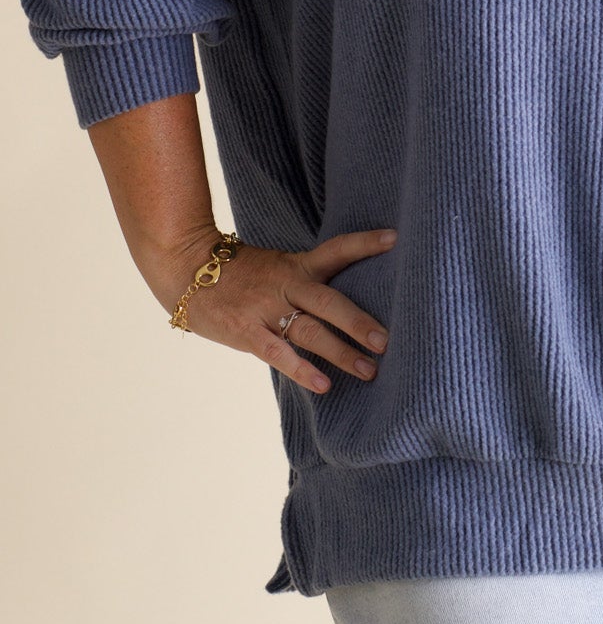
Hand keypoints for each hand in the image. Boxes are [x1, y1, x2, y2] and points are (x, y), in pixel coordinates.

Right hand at [156, 225, 397, 391]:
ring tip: (369, 370)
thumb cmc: (239, 273)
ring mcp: (265, 309)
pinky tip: (324, 385)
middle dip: (359, 322)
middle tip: (387, 340)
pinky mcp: (246, 332)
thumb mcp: (277, 266)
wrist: (185, 269)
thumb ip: (307, 281)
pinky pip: (278, 353)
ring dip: (341, 353)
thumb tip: (349, 302)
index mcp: (297, 265)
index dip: (364, 244)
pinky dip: (302, 370)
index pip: (336, 250)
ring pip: (309, 331)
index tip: (395, 238)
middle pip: (329, 302)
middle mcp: (286, 285)